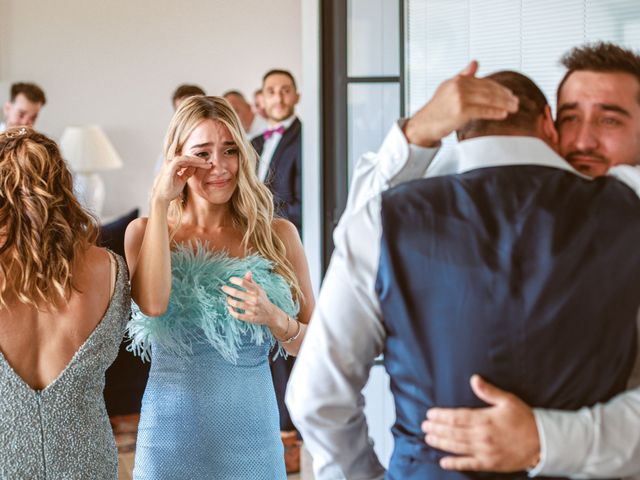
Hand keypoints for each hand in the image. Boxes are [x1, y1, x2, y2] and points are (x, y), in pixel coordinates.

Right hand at [152, 155, 211, 204]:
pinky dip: (189, 160)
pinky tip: (197, 163)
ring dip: (196, 160)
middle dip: (198, 161)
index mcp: (173, 167)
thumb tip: (194, 167)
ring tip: (205, 163)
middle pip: (187, 159)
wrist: (163, 198)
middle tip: (208, 164)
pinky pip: (180, 160)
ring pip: (185, 158)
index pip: (187, 161)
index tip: (206, 166)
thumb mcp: (182, 180)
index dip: (196, 162)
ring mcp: (169, 165)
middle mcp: (171, 164)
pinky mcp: (169, 168)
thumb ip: (187, 173)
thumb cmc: (170, 190)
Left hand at [222, 271, 282, 327]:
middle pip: (238, 293)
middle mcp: (255, 299)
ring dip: (229, 301)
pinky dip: (232, 311)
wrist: (271, 314)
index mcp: (256, 291)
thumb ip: (251, 282)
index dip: (236, 280)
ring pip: (236, 304)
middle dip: (228, 289)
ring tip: (228, 298)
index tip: (231, 279)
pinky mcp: (251, 318)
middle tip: (223, 287)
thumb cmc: (262, 299)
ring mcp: (253, 309)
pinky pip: (238, 315)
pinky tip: (229, 308)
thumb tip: (248, 272)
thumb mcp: (259, 289)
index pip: (244, 283)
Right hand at [404, 61, 518, 146]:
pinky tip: (503, 114)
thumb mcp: (448, 87)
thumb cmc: (436, 110)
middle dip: (504, 96)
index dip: (499, 88)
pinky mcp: (461, 112)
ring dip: (504, 104)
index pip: (484, 82)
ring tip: (513, 108)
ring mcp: (459, 99)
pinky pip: (483, 111)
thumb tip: (475, 63)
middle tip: (515, 101)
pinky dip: (495, 113)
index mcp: (457, 80)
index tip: (509, 94)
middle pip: (488, 90)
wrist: (424, 125)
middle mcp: (458, 87)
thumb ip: (463, 75)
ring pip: (488, 100)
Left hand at [422, 375, 539, 472]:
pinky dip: (455, 464)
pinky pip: (469, 465)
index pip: (457, 417)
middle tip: (424, 425)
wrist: (542, 442)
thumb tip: (474, 378)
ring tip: (428, 438)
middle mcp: (482, 436)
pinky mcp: (489, 464)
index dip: (441, 416)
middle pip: (453, 432)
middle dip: (437, 428)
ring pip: (457, 447)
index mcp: (485, 419)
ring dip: (440, 443)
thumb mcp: (507, 400)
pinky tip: (443, 462)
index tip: (430, 414)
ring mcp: (485, 452)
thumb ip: (488, 391)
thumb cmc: (524, 419)